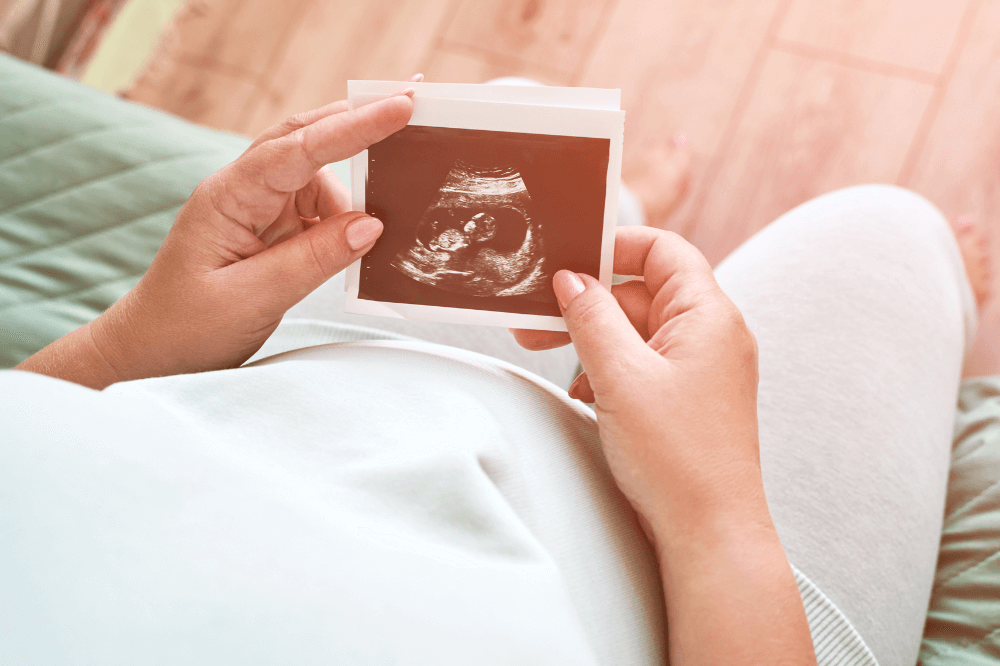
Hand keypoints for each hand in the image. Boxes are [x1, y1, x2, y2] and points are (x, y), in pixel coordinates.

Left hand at [17, 90, 414, 388]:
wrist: (151, 352)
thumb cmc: (186, 327)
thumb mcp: (252, 298)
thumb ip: (313, 259)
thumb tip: (372, 224)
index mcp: (228, 197)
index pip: (297, 149)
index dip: (352, 127)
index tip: (400, 107)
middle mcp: (244, 191)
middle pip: (306, 137)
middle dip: (358, 121)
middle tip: (412, 104)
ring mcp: (257, 207)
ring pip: (320, 176)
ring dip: (354, 191)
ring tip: (388, 213)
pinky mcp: (271, 229)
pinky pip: (319, 210)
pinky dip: (346, 218)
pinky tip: (362, 239)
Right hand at [514, 226, 760, 538]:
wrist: (708, 532)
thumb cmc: (678, 458)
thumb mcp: (621, 376)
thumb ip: (592, 319)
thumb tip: (572, 281)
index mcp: (708, 316)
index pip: (663, 251)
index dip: (615, 246)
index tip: (570, 258)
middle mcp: (712, 335)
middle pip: (641, 293)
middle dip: (588, 305)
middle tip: (538, 323)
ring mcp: (702, 368)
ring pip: (638, 332)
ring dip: (595, 342)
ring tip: (559, 366)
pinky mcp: (689, 397)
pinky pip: (644, 364)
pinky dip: (611, 371)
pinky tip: (587, 393)